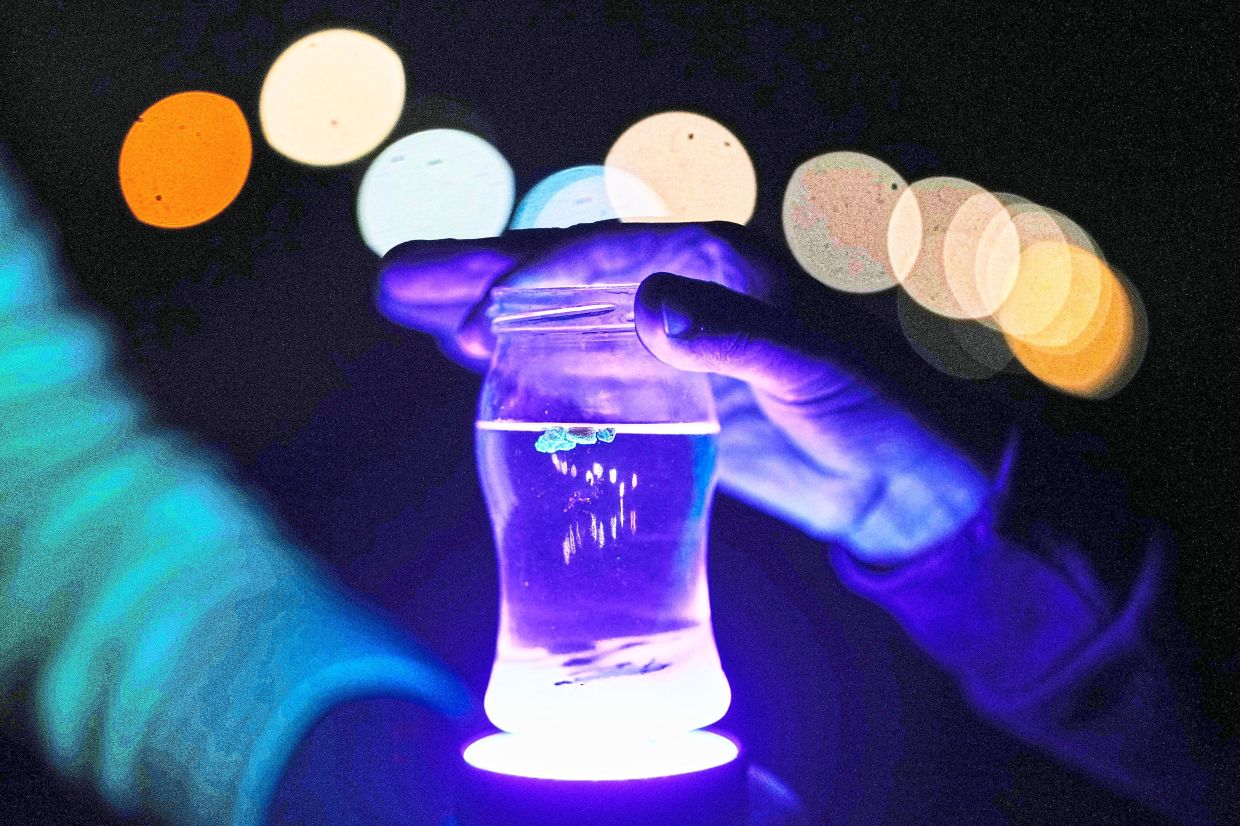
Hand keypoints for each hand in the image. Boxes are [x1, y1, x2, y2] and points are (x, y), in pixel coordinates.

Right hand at [378, 223, 987, 562]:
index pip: (606, 256)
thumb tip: (650, 303)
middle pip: (563, 278)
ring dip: (489, 320)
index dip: (534, 275)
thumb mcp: (817, 369)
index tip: (473, 309)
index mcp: (719, 264)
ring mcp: (669, 348)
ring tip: (410, 312)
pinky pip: (584, 378)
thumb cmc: (881, 409)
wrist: (909, 483)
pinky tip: (479, 368)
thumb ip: (740, 336)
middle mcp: (683, 294)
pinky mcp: (667, 400)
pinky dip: (530, 372)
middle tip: (393, 279)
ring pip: (561, 323)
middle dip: (479, 276)